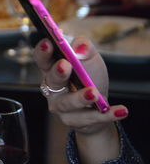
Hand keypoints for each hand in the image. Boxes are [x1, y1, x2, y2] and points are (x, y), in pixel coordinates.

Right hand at [33, 37, 127, 163]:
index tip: (49, 43)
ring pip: (67, 103)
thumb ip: (84, 47)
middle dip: (57, 73)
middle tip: (66, 65)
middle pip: (51, 81)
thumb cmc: (89, 77)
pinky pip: (90, 118)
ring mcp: (60, 106)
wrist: (98, 105)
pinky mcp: (74, 121)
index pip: (42, 59)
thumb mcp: (90, 57)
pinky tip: (121, 110)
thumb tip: (80, 48)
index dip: (42, 52)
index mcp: (52, 68)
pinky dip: (107, 115)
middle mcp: (52, 88)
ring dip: (80, 98)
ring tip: (94, 93)